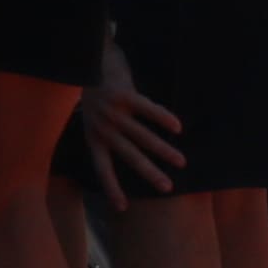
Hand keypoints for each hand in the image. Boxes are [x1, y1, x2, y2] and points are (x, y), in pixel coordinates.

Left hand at [79, 68, 189, 199]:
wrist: (87, 59)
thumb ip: (106, 135)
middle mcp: (102, 128)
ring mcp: (112, 111)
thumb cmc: (96, 93)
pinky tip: (177, 127)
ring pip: (142, 136)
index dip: (111, 188)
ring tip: (180, 162)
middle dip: (149, 174)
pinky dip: (162, 118)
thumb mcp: (92, 118)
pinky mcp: (122, 94)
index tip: (122, 208)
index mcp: (93, 137)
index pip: (102, 168)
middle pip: (129, 156)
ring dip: (163, 150)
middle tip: (167, 188)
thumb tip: (129, 155)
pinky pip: (147, 109)